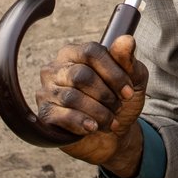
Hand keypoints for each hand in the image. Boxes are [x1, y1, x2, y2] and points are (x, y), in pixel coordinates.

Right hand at [36, 35, 148, 174]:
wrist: (112, 136)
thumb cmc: (119, 100)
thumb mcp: (132, 79)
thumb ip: (128, 60)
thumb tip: (127, 40)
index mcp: (75, 52)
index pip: (91, 52)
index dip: (113, 73)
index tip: (128, 92)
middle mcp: (56, 68)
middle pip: (81, 75)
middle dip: (105, 95)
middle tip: (117, 107)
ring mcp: (47, 91)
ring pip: (72, 97)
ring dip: (98, 112)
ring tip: (109, 120)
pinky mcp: (45, 115)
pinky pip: (62, 116)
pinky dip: (82, 123)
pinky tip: (93, 127)